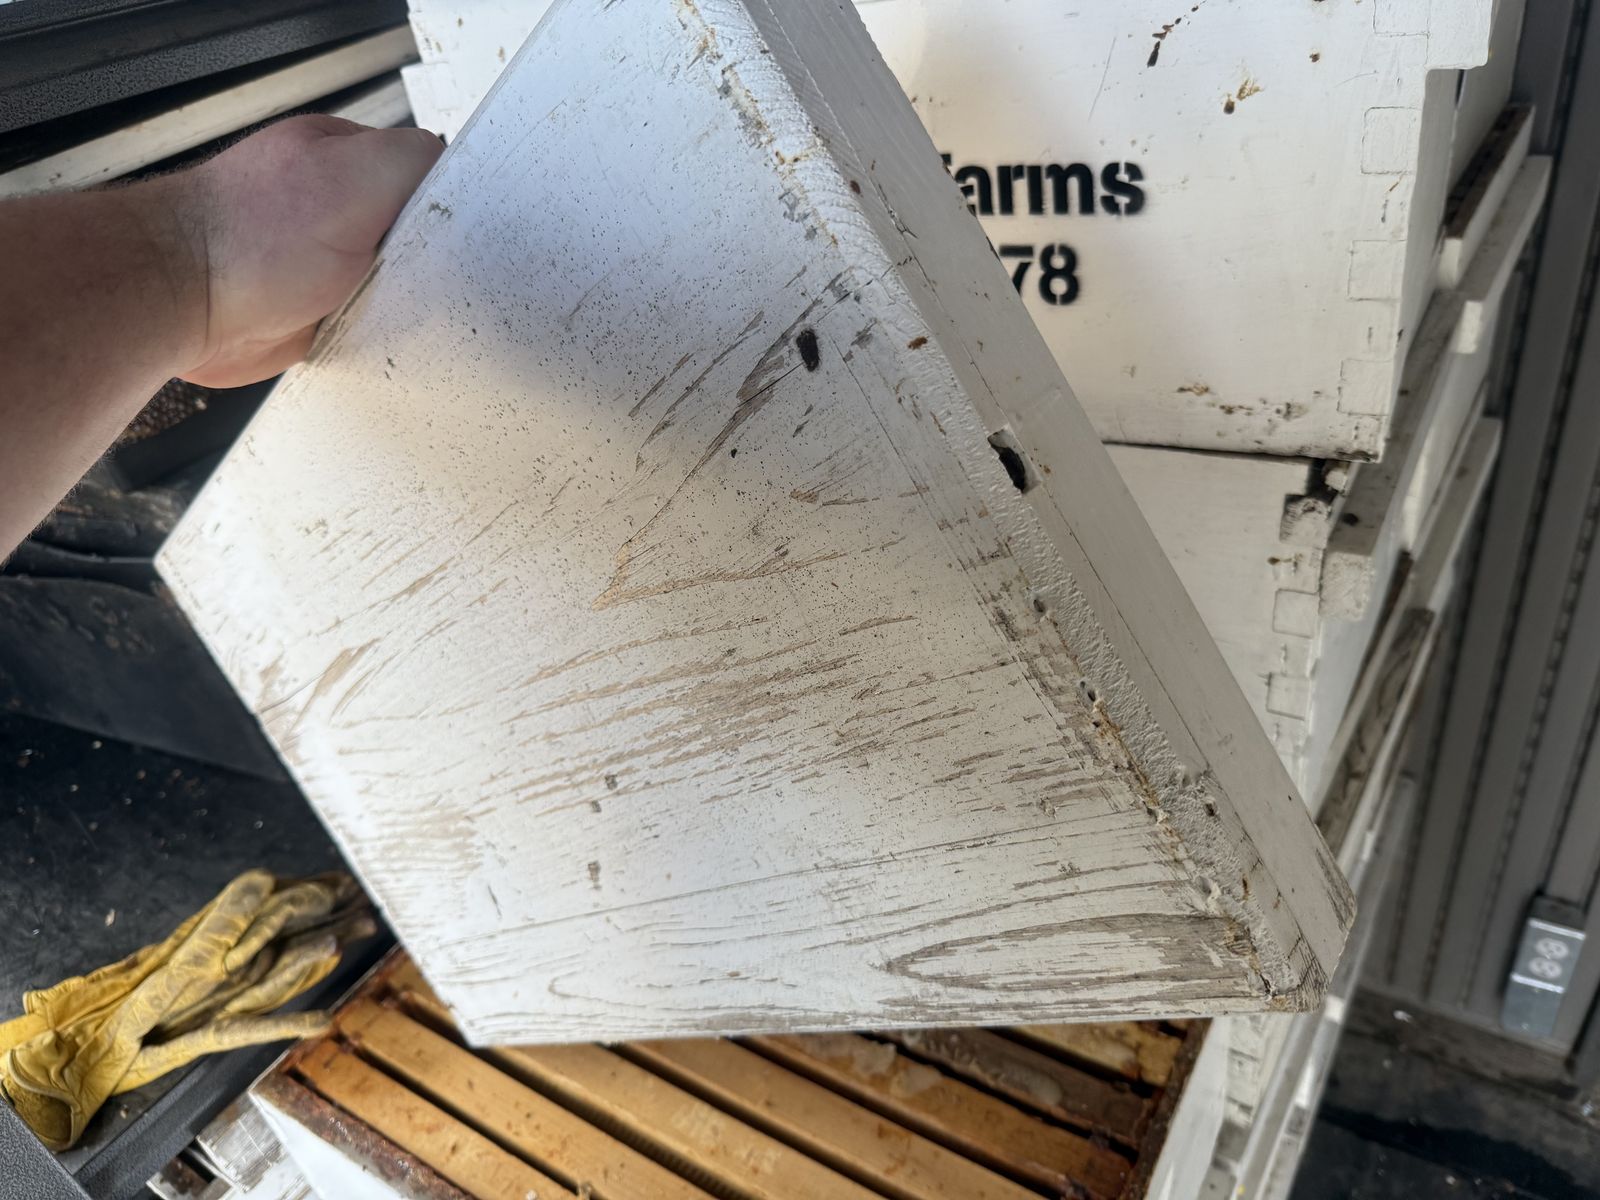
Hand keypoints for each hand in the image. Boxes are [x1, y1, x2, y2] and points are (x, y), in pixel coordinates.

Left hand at [174, 115, 443, 387]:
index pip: (421, 172)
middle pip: (416, 233)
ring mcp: (323, 262)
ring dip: (402, 299)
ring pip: (398, 283)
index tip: (449, 226)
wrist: (185, 305)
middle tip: (416, 270)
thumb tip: (446, 163)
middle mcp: (333, 208)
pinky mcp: (316, 313)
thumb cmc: (247, 240)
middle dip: (426, 257)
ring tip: (386, 301)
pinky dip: (377, 332)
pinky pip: (370, 323)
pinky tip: (369, 326)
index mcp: (341, 159)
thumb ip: (409, 157)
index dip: (444, 200)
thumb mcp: (353, 173)